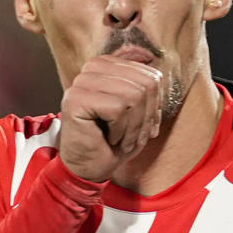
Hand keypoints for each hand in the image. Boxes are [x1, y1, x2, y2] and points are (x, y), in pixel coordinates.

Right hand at [58, 49, 166, 181]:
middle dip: (147, 118)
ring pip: (133, 97)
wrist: (90, 166)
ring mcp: (82, 82)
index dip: (155, 106)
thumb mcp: (139, 112)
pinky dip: (121, 131)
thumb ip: (147, 88)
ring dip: (134, 127)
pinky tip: (110, 138)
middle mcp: (93, 68)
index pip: (151, 76)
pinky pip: (118, 109)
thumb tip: (156, 71)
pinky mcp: (76, 99)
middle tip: (136, 137)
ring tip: (124, 139)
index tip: (146, 125)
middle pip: (145, 85)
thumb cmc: (115, 139)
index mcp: (109, 65)